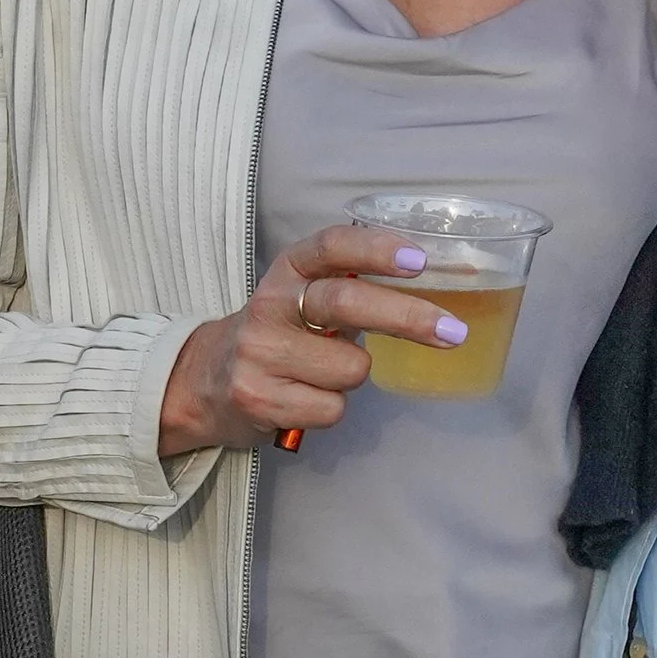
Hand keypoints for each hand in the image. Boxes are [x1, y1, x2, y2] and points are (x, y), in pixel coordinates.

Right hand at [158, 225, 469, 455]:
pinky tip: (304, 400)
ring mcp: (260, 354)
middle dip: (407, 318)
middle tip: (452, 332)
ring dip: (353, 376)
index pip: (331, 247)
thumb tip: (432, 297)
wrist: (204, 383)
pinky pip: (333, 409)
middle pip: (346, 305)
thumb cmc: (278, 337)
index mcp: (287, 270)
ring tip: (322, 374)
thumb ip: (351, 289)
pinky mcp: (258, 398)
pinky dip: (331, 409)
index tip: (418, 260)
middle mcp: (270, 305)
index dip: (375, 250)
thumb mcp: (303, 297)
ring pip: (350, 369)